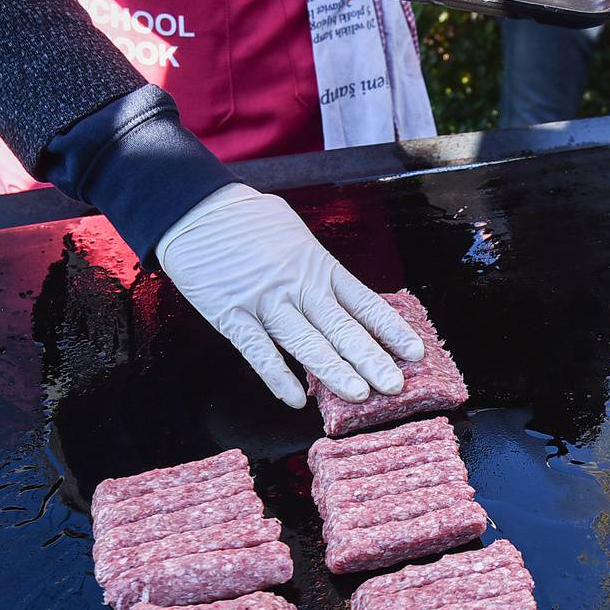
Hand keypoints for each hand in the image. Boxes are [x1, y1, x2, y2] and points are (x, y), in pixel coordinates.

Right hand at [156, 182, 424, 408]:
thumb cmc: (247, 220)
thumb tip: (340, 292)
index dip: (390, 330)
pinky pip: (258, 351)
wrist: (195, 209)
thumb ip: (317, 265)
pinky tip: (296, 400)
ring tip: (360, 395)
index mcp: (318, 265)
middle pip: (342, 328)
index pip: (364, 303)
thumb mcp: (295, 233)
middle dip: (371, 359)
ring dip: (334, 371)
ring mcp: (265, 301)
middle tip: (395, 386)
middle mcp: (298, 285)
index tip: (414, 353)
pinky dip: (277, 376)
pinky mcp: (231, 314)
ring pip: (306, 342)